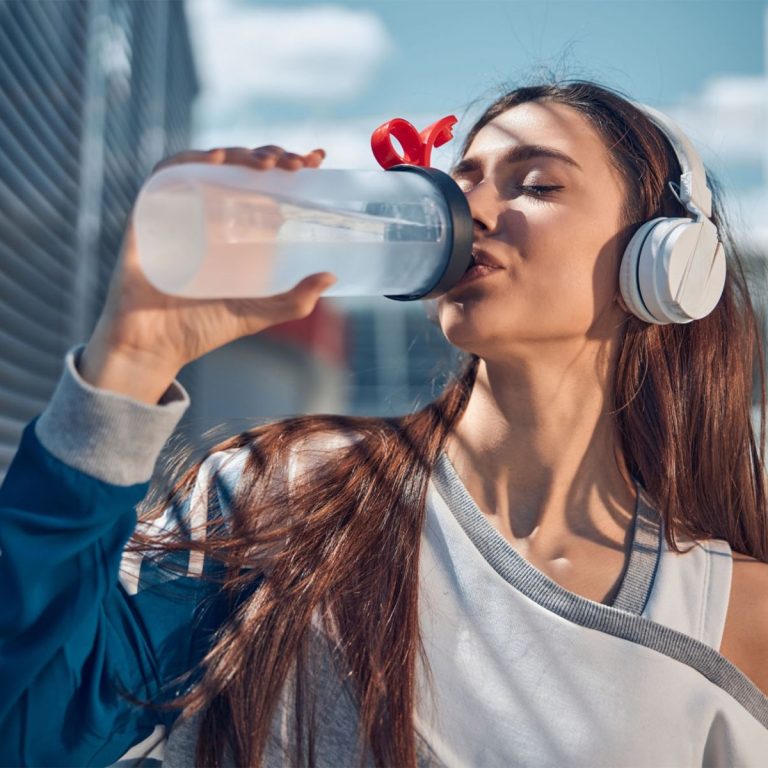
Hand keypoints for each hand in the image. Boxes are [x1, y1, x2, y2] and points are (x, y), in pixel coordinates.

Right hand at [81, 146, 334, 403]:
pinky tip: (217, 160)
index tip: (316, 158)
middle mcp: (208, 214)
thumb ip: (294, 301)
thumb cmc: (201, 330)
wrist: (153, 348)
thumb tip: (331, 277)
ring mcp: (179, 211)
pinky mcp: (148, 215)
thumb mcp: (257, 314)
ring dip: (238, 154)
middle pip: (240, 168)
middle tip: (296, 164)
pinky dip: (189, 160)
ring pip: (208, 164)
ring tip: (267, 163)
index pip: (264, 184)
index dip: (288, 164)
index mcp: (235, 230)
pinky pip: (165, 175)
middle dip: (270, 156)